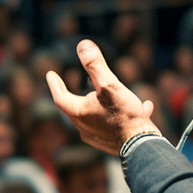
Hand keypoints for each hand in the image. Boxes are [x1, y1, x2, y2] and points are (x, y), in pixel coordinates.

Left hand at [47, 40, 158, 154]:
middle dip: (75, 96)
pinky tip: (142, 108)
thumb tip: (83, 45)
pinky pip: (113, 126)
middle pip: (75, 109)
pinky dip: (120, 115)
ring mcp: (98, 138)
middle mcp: (84, 129)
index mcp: (80, 114)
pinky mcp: (112, 143)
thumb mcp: (109, 84)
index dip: (55, 84)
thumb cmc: (125, 115)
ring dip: (100, 106)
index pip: (60, 97)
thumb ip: (95, 65)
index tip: (50, 74)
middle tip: (72, 87)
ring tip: (111, 97)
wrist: (142, 146)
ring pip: (94, 117)